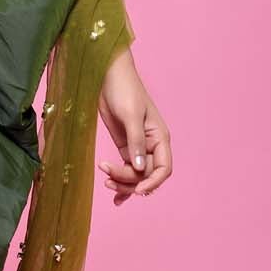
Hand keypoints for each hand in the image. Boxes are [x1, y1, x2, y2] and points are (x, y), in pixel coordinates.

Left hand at [95, 49, 172, 205]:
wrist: (107, 76)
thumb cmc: (123, 89)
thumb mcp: (130, 115)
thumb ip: (136, 142)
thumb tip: (141, 168)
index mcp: (160, 137)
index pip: (164, 168)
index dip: (153, 182)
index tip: (138, 191)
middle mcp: (151, 145)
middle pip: (147, 175)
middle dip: (130, 182)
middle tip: (108, 180)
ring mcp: (137, 147)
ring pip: (136, 175)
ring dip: (123, 183)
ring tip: (106, 182)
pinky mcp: (123, 145)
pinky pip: (127, 169)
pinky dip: (122, 181)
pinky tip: (115, 195)